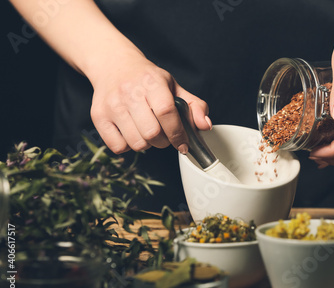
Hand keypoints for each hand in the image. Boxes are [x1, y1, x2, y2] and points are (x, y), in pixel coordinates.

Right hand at [90, 52, 210, 153]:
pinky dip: (129, 147)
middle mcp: (129, 93)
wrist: (113, 65)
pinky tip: (132, 134)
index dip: (178, 133)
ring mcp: (112, 105)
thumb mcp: (174, 86)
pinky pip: (118, 146)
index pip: (166, 112)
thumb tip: (205, 126)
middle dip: (163, 141)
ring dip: (147, 145)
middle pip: (151, 132)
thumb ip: (194, 105)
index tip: (183, 144)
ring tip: (148, 133)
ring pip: (136, 142)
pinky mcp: (98, 116)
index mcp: (152, 83)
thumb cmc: (147, 79)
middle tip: (164, 136)